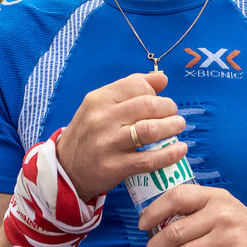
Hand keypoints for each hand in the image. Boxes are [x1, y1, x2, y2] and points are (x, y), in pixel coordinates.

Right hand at [55, 71, 186, 201]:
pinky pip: (148, 160)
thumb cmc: (90, 133)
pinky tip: (180, 150)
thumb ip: (130, 88)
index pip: (136, 85)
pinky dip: (169, 154)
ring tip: (178, 127)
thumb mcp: (101, 105)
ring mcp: (108, 143)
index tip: (160, 100)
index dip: (155, 91)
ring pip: (149, 130)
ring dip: (172, 127)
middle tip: (174, 115)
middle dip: (168, 108)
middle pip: (147, 105)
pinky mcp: (114, 167)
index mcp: (99, 99)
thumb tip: (162, 78)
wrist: (66, 168)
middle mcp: (102, 118)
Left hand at [140, 184, 246, 246]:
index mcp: (215, 197)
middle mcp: (221, 214)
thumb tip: (159, 223)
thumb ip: (196, 211)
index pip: (177, 196)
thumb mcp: (224, 209)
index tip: (143, 224)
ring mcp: (229, 238)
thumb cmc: (243, 229)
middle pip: (175, 231)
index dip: (154, 210)